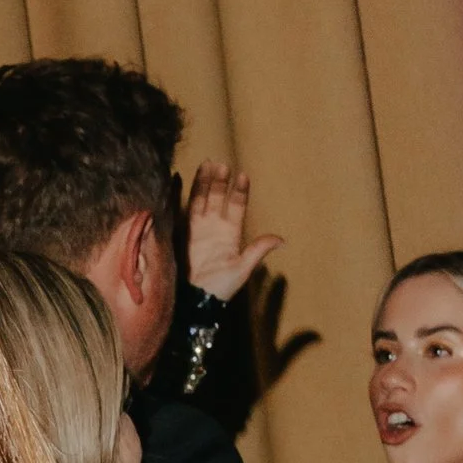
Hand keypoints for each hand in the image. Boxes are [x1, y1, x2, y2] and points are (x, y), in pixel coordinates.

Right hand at [184, 162, 281, 302]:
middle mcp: (215, 226)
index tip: (242, 175)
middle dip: (220, 181)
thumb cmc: (221, 287)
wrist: (197, 298)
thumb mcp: (243, 268)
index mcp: (231, 233)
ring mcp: (198, 228)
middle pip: (218, 197)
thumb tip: (282, 240)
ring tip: (207, 163)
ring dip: (204, 182)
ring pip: (201, 199)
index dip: (239, 191)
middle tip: (222, 165)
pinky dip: (181, 193)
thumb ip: (258, 251)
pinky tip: (180, 178)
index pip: (237, 206)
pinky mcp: (182, 232)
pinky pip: (182, 209)